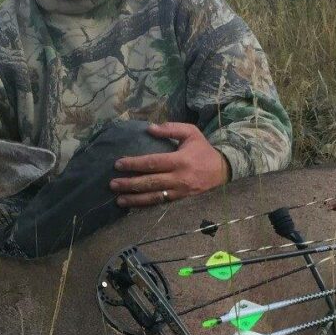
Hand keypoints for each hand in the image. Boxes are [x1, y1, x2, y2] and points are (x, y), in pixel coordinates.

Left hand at [110, 122, 230, 207]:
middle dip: (129, 184)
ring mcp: (180, 192)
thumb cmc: (203, 150)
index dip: (134, 164)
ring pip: (153, 197)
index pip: (152, 162)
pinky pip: (160, 204)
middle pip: (150, 182)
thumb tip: (150, 128)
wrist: (223, 170)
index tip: (118, 164)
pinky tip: (133, 206)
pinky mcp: (180, 200)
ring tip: (118, 200)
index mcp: (180, 160)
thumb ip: (170, 128)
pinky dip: (146, 205)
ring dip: (135, 199)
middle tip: (112, 184)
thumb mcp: (191, 133)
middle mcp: (179, 178)